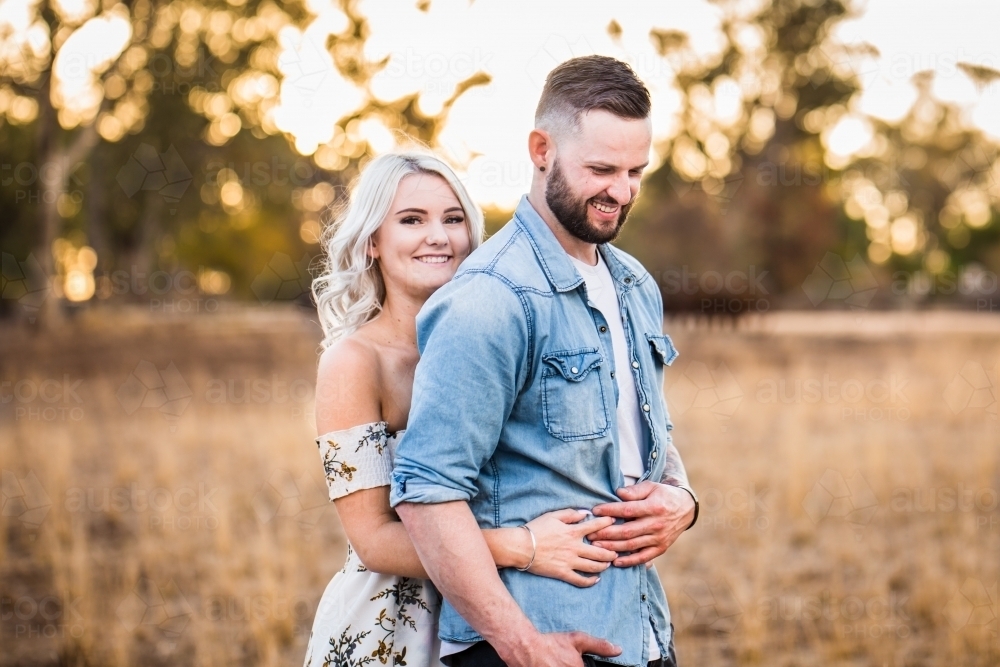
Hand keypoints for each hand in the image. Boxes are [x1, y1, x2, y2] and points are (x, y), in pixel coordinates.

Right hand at [499, 631, 620, 666]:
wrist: (525, 648)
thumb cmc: (551, 644)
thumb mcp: (577, 640)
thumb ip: (599, 646)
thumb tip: (619, 650)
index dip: (581, 666)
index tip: (574, 662)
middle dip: (569, 666)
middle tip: (563, 662)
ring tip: (556, 664)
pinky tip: (551, 665)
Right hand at [522, 509, 617, 585]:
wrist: (521, 547)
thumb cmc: (535, 529)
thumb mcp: (552, 516)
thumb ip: (570, 514)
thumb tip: (584, 514)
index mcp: (572, 531)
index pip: (595, 527)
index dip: (607, 524)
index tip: (614, 523)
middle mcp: (574, 547)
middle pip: (599, 551)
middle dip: (611, 551)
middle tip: (617, 551)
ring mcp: (570, 562)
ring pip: (593, 566)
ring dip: (603, 565)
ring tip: (608, 564)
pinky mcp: (563, 573)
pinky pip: (580, 580)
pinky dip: (590, 581)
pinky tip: (596, 579)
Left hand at [588, 481, 694, 566]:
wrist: (685, 508)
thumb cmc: (664, 495)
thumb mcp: (651, 486)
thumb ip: (635, 490)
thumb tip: (618, 493)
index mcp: (654, 507)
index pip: (628, 510)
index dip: (610, 511)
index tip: (595, 511)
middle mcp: (657, 524)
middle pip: (627, 531)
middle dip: (606, 534)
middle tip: (590, 534)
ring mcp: (659, 538)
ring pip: (632, 546)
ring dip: (612, 548)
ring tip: (596, 547)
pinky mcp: (661, 548)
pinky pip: (643, 557)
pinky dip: (629, 561)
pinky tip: (615, 562)